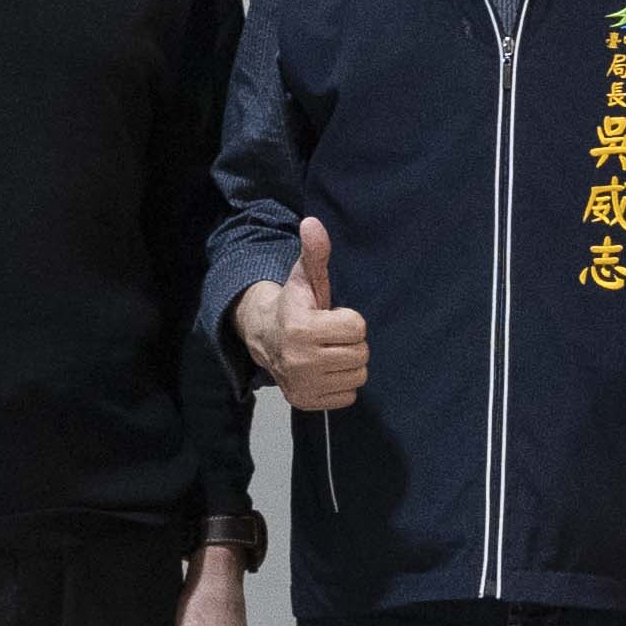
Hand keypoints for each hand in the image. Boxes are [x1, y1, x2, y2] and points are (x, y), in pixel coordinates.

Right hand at [247, 219, 369, 410]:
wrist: (265, 338)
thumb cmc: (295, 304)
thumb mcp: (305, 277)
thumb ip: (315, 252)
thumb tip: (312, 223)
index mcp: (302, 328)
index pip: (358, 327)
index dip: (348, 319)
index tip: (330, 316)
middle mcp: (300, 360)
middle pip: (361, 354)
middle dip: (351, 342)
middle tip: (331, 335)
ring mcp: (302, 385)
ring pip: (358, 376)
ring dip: (348, 363)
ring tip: (328, 351)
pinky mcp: (305, 402)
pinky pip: (348, 397)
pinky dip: (341, 384)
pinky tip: (325, 369)